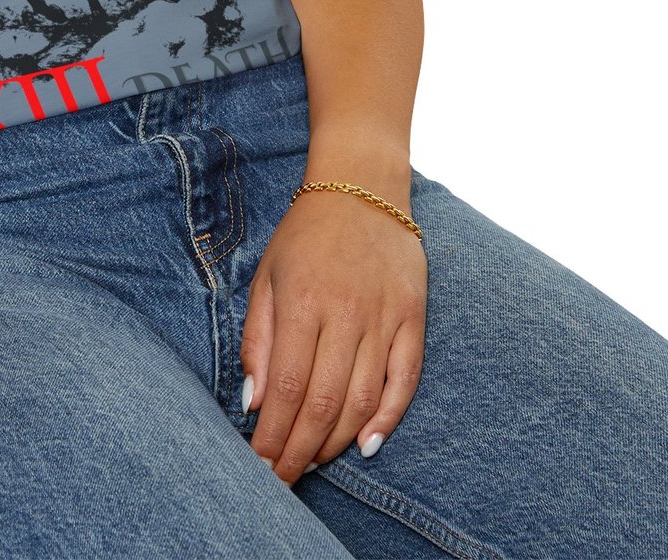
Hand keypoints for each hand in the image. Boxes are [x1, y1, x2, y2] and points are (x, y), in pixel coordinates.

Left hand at [240, 188, 426, 483]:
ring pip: (363, 399)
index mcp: (302, 302)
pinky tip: (366, 444)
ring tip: (314, 462)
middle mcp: (345, 313)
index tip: (260, 465)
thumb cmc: (305, 235)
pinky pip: (405, 380)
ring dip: (337, 441)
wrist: (361, 188)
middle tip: (283, 479)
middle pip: (324, 402)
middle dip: (300, 450)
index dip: (274, 434)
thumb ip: (258, 339)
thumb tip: (254, 401)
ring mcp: (384, 317)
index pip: (287, 387)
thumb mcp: (267, 276)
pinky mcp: (413, 318)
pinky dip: (388, 418)